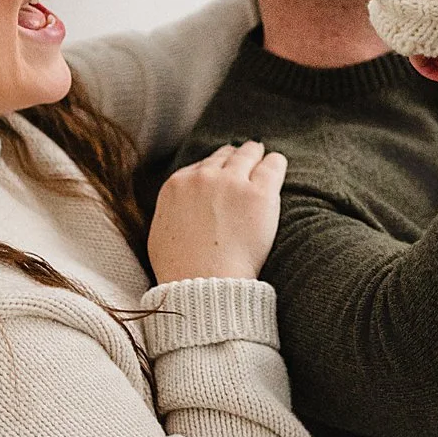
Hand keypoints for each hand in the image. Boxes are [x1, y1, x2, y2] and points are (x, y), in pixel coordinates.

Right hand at [148, 141, 287, 284]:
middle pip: (227, 155)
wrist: (203, 283)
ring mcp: (232, 182)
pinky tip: (277, 166)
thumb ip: (171, 210)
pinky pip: (273, 165)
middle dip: (238, 158)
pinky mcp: (259, 193)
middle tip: (249, 161)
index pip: (203, 164)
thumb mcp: (160, 233)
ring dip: (256, 156)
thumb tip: (181, 206)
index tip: (227, 173)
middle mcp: (204, 177)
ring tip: (265, 161)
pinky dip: (276, 164)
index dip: (217, 168)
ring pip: (249, 153)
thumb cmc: (180, 269)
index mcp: (177, 184)